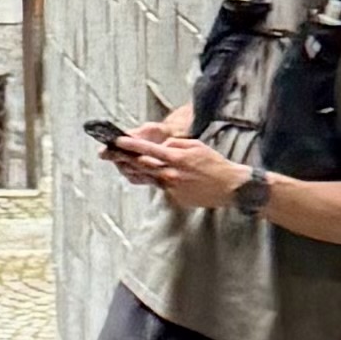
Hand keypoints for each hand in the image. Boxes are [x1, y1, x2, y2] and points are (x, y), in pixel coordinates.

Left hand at [124, 126, 255, 210]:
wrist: (230, 186)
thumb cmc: (214, 164)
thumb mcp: (196, 146)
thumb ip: (175, 144)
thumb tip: (161, 147)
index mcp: (176, 158)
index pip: (147, 150)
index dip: (130, 145)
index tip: (116, 141)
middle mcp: (171, 174)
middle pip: (142, 166)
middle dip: (124, 158)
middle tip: (110, 153)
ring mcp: (172, 188)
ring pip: (147, 178)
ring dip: (134, 170)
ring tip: (122, 163)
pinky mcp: (175, 198)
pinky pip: (161, 187)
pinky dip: (155, 180)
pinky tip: (148, 175)